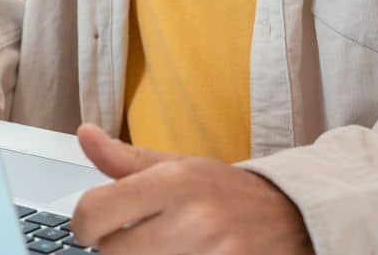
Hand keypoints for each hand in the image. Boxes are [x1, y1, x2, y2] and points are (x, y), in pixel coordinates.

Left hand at [69, 124, 312, 253]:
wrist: (293, 217)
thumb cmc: (226, 192)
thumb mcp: (179, 167)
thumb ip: (125, 159)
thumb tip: (85, 134)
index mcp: (174, 182)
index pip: (95, 211)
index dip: (85, 223)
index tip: (94, 226)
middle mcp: (192, 219)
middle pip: (113, 252)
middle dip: (117, 246)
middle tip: (138, 237)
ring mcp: (212, 254)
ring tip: (164, 247)